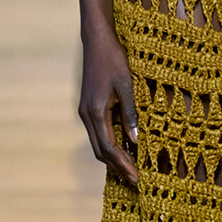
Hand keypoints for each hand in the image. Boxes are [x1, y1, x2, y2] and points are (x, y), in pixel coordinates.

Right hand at [78, 29, 137, 185]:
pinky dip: (110, 145)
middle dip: (117, 167)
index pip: (109, 148)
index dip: (123, 164)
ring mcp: (85, 112)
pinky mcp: (88, 107)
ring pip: (97, 144)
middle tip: (136, 181)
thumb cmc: (114, 59)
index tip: (136, 178)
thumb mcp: (128, 85)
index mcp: (96, 111)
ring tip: (132, 168)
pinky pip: (98, 133)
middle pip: (100, 151)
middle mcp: (87, 115)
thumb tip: (136, 141)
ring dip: (113, 158)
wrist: (96, 41)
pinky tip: (125, 147)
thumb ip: (131, 113)